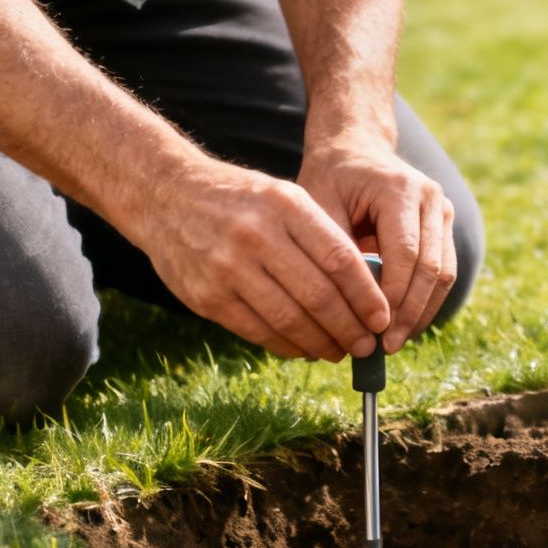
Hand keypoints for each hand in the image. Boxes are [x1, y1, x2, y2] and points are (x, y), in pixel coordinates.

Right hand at [132, 155, 389, 360]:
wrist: (164, 196)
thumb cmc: (239, 200)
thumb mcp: (282, 197)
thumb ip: (320, 236)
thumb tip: (364, 293)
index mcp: (285, 205)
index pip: (340, 260)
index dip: (367, 296)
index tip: (383, 318)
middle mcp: (257, 235)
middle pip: (318, 296)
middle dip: (350, 329)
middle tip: (367, 345)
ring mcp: (228, 268)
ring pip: (290, 321)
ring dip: (322, 344)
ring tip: (339, 351)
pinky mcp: (206, 297)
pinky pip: (258, 332)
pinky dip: (288, 347)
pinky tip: (305, 348)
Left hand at [299, 135, 456, 352]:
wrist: (354, 149)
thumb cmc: (329, 179)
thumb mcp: (318, 207)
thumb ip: (334, 251)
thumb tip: (342, 310)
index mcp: (399, 188)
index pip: (406, 253)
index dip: (393, 296)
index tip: (374, 330)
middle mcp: (430, 197)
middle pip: (431, 268)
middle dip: (410, 312)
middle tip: (386, 346)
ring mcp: (443, 210)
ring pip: (444, 273)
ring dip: (422, 312)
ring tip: (396, 342)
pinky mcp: (444, 225)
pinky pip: (443, 271)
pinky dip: (426, 301)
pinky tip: (405, 325)